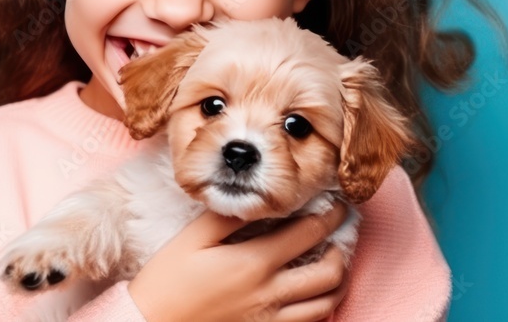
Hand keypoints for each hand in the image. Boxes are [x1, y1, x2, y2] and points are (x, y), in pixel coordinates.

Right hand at [127, 201, 350, 321]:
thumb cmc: (167, 281)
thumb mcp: (191, 240)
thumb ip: (225, 216)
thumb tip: (252, 198)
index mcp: (253, 263)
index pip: (307, 234)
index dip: (328, 215)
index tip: (335, 202)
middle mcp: (269, 294)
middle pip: (329, 272)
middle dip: (341, 247)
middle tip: (340, 232)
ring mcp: (270, 319)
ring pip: (326, 303)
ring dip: (337, 280)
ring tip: (334, 262)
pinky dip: (321, 306)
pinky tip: (313, 293)